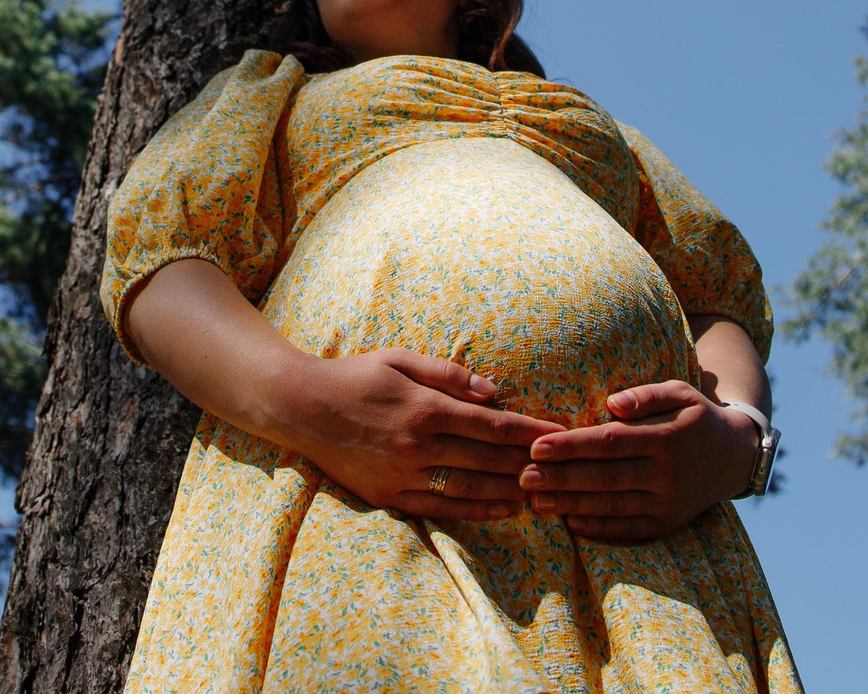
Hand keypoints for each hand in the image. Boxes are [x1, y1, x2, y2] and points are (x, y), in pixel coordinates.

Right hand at [268, 349, 565, 524]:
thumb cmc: (356, 376)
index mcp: (425, 408)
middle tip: (565, 465)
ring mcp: (404, 475)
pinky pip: (442, 508)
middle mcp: (418, 445)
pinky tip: (503, 508)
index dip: (530, 431)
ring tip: (545, 490)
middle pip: (488, 458)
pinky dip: (477, 509)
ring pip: (470, 487)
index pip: (492, 425)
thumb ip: (447, 374)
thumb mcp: (400, 359)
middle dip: (530, 461)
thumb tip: (492, 390)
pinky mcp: (390, 496)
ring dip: (511, 490)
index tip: (560, 433)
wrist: (302, 408)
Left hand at [519, 380, 761, 542]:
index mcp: (668, 437)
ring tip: (536, 502)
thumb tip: (613, 403)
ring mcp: (669, 503)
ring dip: (572, 506)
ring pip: (613, 507)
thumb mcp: (680, 392)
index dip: (572, 446)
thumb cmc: (695, 416)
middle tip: (523, 477)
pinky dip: (599, 530)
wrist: (734, 456)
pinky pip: (630, 530)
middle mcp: (668, 473)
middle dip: (561, 478)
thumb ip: (646, 395)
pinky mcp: (669, 524)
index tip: (537, 446)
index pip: (610, 442)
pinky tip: (571, 523)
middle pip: (606, 478)